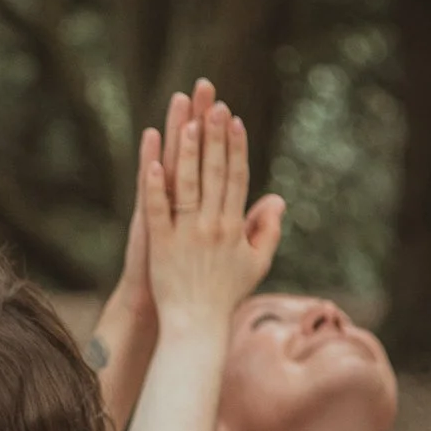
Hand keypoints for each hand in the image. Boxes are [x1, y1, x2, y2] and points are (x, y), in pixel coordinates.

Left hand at [143, 85, 285, 330]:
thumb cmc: (226, 293)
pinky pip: (159, 211)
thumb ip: (267, 229)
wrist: (196, 325)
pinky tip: (152, 162)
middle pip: (214, 173)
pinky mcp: (161, 245)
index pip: (237, 178)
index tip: (234, 120)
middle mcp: (212, 226)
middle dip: (214, 138)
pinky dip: (156, 187)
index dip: (236, 148)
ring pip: (188, 186)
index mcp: (234, 226)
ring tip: (186, 122)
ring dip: (187, 153)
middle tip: (213, 105)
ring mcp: (186, 234)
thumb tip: (277, 199)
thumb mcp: (256, 262)